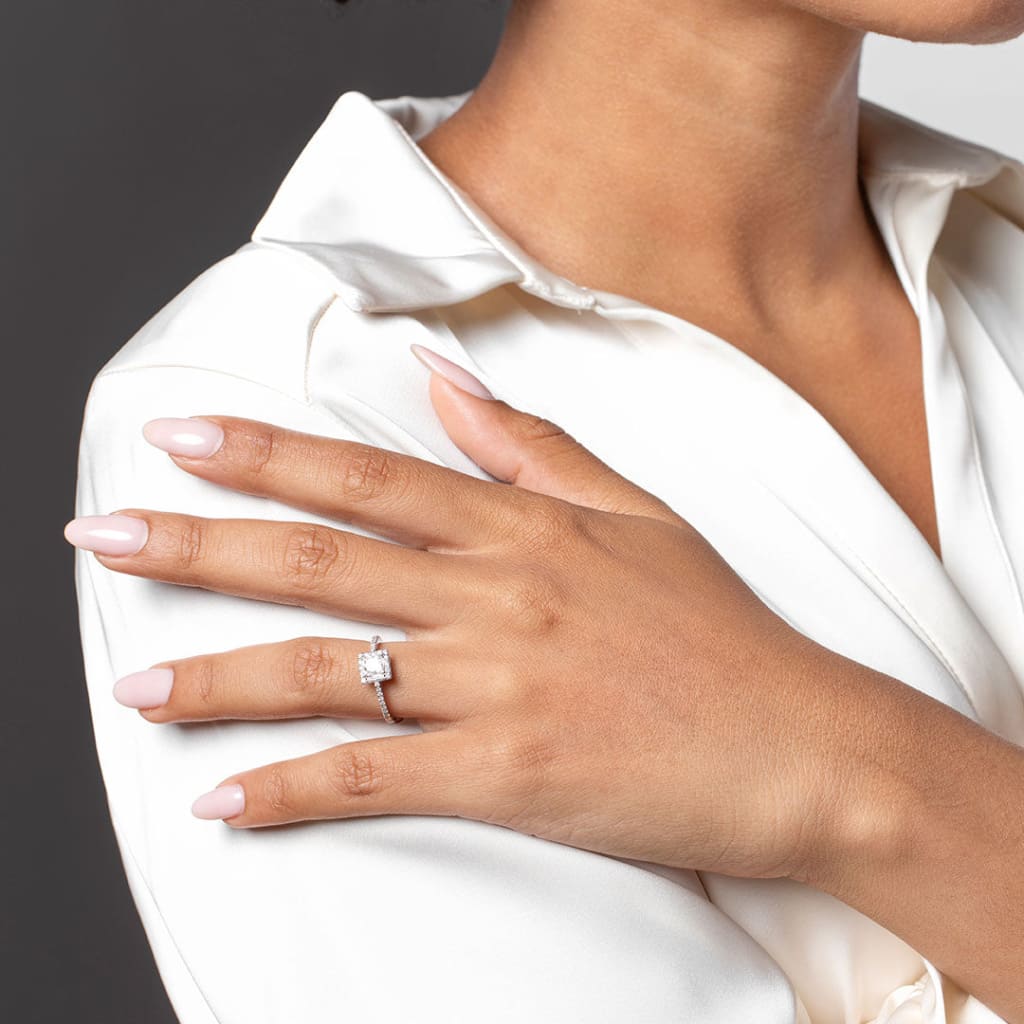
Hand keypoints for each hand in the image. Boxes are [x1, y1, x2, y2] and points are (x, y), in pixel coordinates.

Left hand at [64, 348, 856, 881]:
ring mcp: (497, 686)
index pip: (365, 480)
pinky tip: (225, 803)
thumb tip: (442, 381)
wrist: (800, 742)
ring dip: (218, 678)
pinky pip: (375, 780)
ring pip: (326, 672)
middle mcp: (495, 597)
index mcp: (521, 530)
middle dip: (200, 544)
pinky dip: (293, 792)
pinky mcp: (509, 775)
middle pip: (320, 562)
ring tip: (133, 682)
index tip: (181, 440)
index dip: (264, 456)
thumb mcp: (634, 513)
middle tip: (105, 534)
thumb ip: (529, 445)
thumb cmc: (720, 629)